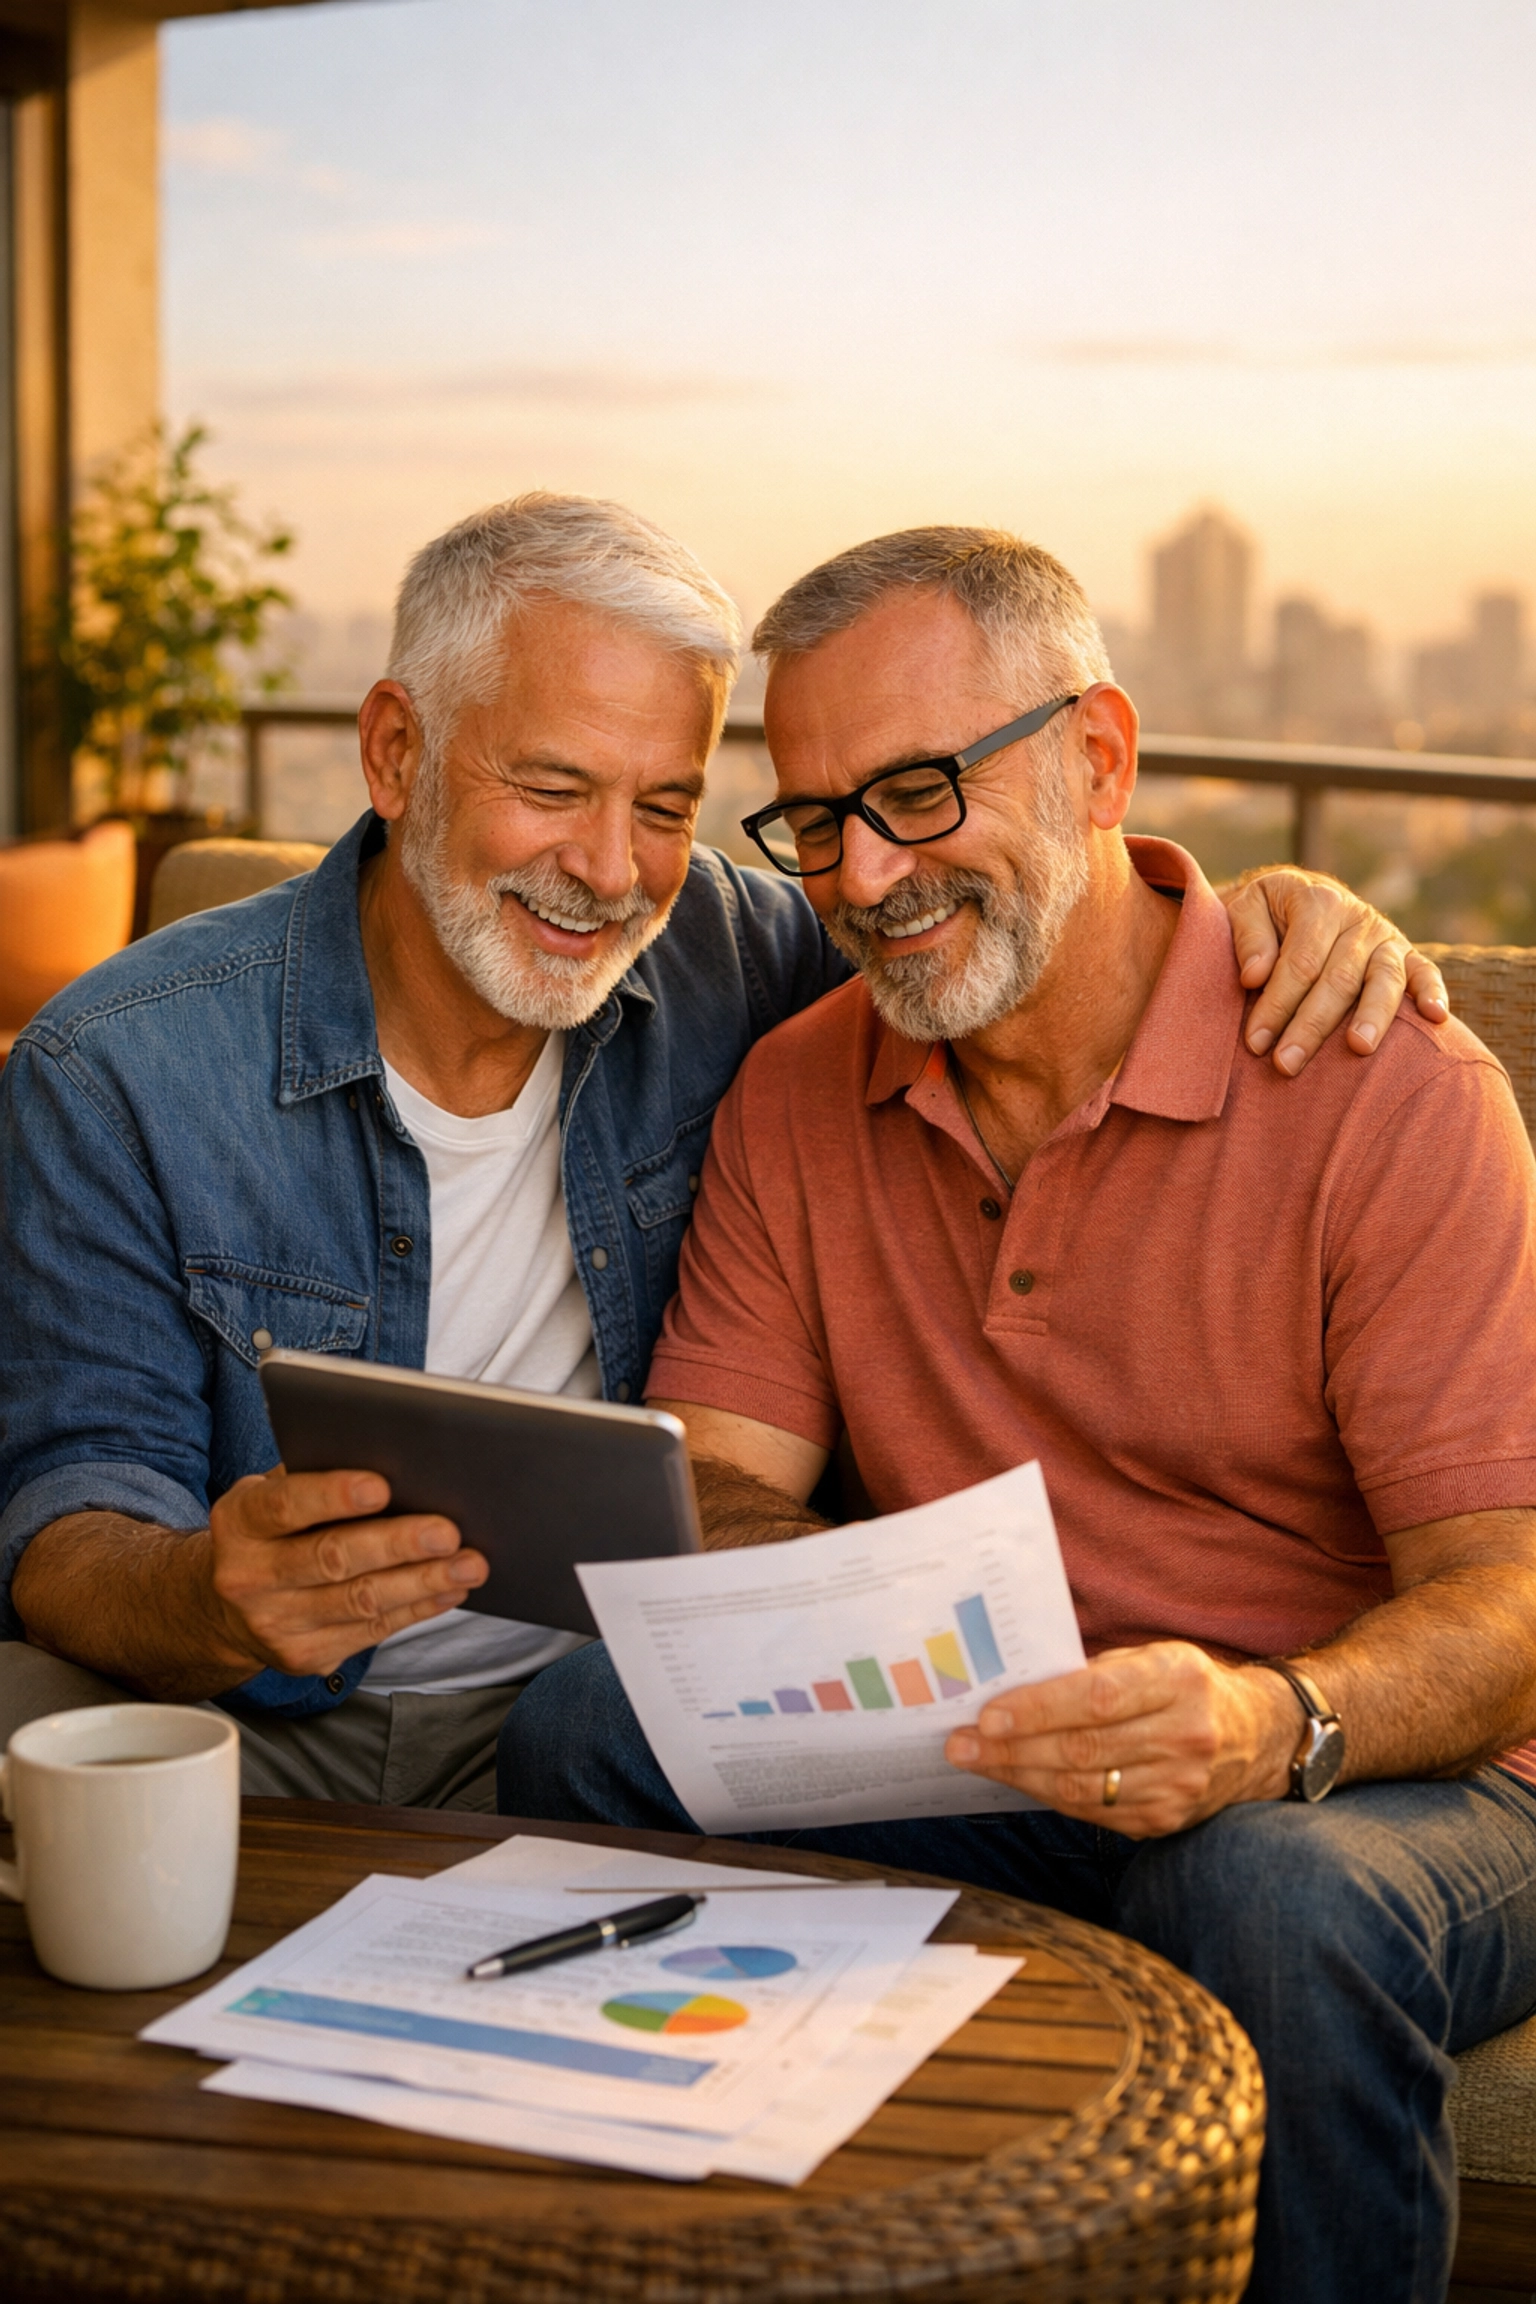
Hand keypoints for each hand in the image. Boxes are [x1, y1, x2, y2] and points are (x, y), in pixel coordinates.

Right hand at [202, 1466, 487, 1681]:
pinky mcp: (303, 1657)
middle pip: (331, 1559)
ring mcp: (274, 1624)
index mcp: (239, 1522)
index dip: (333, 1495)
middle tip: (447, 1532)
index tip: (382, 1486)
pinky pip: (371, 1632)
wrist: (227, 1607)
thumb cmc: (272, 1531)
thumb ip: (317, 1476)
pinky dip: (417, 1608)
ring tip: (469, 1565)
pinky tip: (450, 1590)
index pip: (284, 1505)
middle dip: (396, 1544)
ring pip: (359, 1602)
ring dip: (422, 1582)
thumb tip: (398, 1462)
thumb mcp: (273, 1495)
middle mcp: (248, 1577)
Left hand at [944, 1642, 1298, 1837]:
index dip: (1039, 1709)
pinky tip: (1017, 1780)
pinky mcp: (1167, 1819)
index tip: (988, 1714)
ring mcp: (1179, 1785)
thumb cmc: (1184, 1684)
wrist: (1256, 1736)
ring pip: (1081, 1788)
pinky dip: (1048, 1796)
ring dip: (1019, 1776)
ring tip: (975, 1761)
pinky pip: (1094, 1813)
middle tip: (960, 1743)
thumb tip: (1015, 1687)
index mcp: (1178, 1678)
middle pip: (1082, 1749)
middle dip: (1011, 1748)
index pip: (1098, 1699)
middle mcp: (1185, 1734)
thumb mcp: (1150, 1656)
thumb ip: (1094, 1671)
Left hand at [1223, 867, 1448, 1076]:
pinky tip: (1435, 1018)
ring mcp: (1386, 937)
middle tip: (1286, 1064)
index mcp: (1318, 902)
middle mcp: (1357, 917)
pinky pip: (1425, 972)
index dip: (1277, 1004)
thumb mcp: (1245, 906)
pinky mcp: (1407, 954)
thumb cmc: (1266, 914)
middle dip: (1311, 1025)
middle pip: (1338, 978)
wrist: (1297, 896)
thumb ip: (1248, 937)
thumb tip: (1255, 976)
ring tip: (1359, 1048)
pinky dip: (1434, 992)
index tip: (1255, 1042)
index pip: (1300, 963)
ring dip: (1371, 1017)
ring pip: (1384, 979)